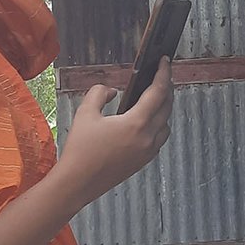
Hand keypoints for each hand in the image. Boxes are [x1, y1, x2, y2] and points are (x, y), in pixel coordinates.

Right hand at [55, 60, 173, 211]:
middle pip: (167, 107)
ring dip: (164, 108)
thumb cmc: (80, 149)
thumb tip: (112, 91)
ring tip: (154, 97)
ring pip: (166, 124)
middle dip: (166, 88)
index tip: (164, 62)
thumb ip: (100, 93)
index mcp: (136, 123)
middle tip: (161, 76)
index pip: (158, 92)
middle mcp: (147, 138)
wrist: (77, 183)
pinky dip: (158, 125)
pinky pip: (159, 139)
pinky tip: (146, 121)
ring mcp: (148, 151)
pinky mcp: (143, 162)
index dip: (164, 73)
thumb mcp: (86, 113)